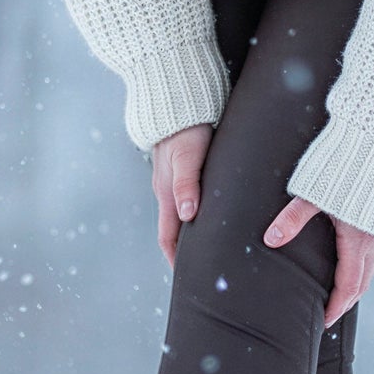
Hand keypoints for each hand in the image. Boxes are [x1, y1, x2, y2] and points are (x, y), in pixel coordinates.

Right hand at [151, 123, 213, 267]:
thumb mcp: (187, 155)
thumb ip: (187, 184)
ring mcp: (171, 178)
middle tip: (201, 271)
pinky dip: (194, 214)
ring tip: (208, 249)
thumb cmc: (186, 124)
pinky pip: (185, 198)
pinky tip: (208, 215)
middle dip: (183, 252)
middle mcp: (166, 189)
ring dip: (190, 234)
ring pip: (179, 214)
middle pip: (173, 230)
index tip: (187, 279)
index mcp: (167, 193)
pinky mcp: (179, 166)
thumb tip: (188, 216)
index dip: (175, 260)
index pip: (168, 237)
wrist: (175, 94)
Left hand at [265, 197, 373, 328]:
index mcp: (358, 241)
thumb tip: (271, 239)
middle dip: (346, 301)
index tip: (324, 321)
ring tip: (339, 291)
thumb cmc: (352, 165)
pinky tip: (353, 258)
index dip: (335, 307)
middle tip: (330, 314)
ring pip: (372, 267)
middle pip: (362, 283)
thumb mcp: (316, 192)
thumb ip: (293, 217)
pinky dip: (365, 264)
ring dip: (356, 283)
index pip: (347, 286)